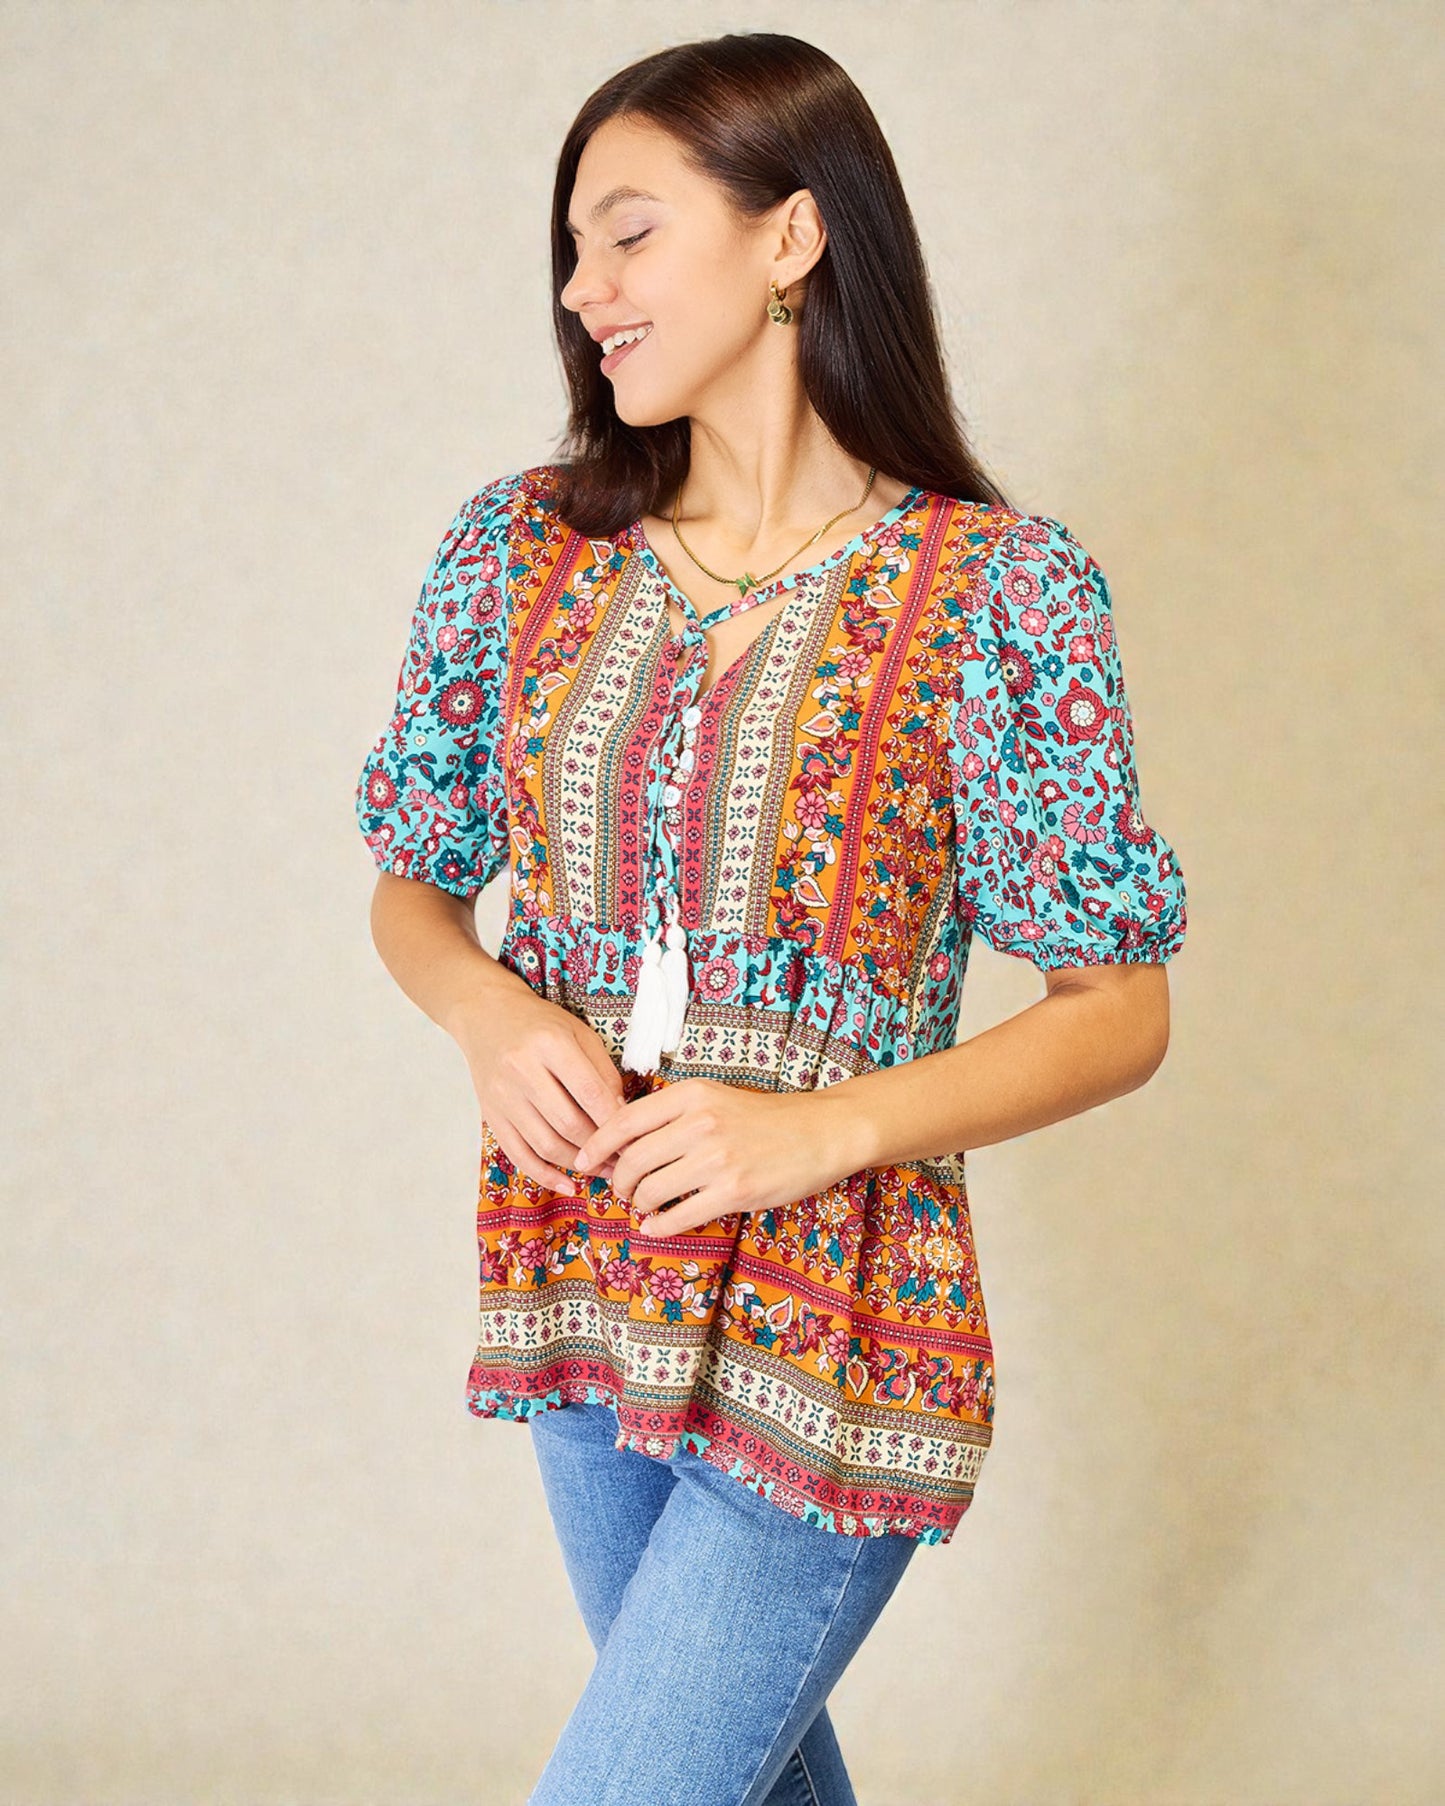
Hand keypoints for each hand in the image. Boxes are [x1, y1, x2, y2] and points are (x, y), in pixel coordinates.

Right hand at [451, 989, 623, 1195]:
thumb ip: (602, 1072)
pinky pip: (519, 1154)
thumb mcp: (578, 1033)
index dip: (615, 1122)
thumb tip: (622, 1115)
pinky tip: (567, 1184)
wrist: (485, 1014)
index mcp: (550, 1044)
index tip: (635, 1138)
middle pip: (568, 1124)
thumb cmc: (539, 1023)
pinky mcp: (491, 1115)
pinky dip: (545, 1175)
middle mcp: (522, 1070)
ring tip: (603, 1170)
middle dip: (600, 1149)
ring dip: (578, 1165)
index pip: (589, 1093)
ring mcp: (503, 1096)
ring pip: (545, 1144)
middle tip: (623, 1160)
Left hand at [571, 1077, 859, 1235]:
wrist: (821, 1132)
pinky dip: (658, 1226)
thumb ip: (672, 1114)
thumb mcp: (715, 1098)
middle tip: (621, 1191)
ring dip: (637, 1204)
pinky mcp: (734, 1192)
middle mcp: (701, 1123)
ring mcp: (717, 1159)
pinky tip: (656, 1225)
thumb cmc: (764, 1118)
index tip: (583, 1161)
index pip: (624, 1120)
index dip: (596, 1145)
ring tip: (642, 1206)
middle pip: (631, 1161)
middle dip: (618, 1182)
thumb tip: (621, 1142)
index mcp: (692, 1094)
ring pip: (650, 1191)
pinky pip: (677, 1217)